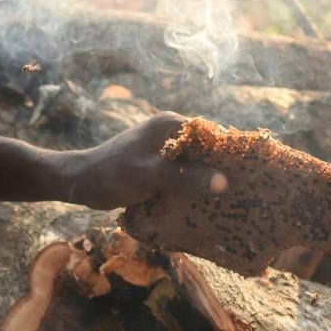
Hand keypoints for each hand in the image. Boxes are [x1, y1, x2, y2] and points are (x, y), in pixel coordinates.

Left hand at [66, 112, 228, 209]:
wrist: (80, 182)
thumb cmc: (111, 175)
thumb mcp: (150, 176)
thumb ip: (185, 178)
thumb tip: (224, 182)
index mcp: (170, 125)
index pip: (212, 135)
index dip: (230, 154)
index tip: (250, 174)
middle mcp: (170, 133)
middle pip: (205, 151)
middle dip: (221, 170)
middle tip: (244, 193)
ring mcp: (164, 150)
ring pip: (194, 165)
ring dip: (207, 182)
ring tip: (230, 203)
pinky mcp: (158, 166)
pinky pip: (182, 176)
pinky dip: (191, 188)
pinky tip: (204, 206)